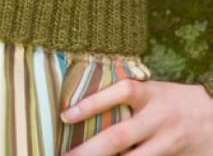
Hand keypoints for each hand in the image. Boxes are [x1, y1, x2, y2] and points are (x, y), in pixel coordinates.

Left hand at [62, 78, 212, 154]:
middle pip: (118, 136)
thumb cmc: (177, 102)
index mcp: (150, 94)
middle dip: (89, 150)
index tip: (64, 116)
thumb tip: (90, 109)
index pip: (117, 93)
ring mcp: (167, 142)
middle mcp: (157, 118)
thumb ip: (130, 99)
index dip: (90, 104)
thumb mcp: (154, 91)